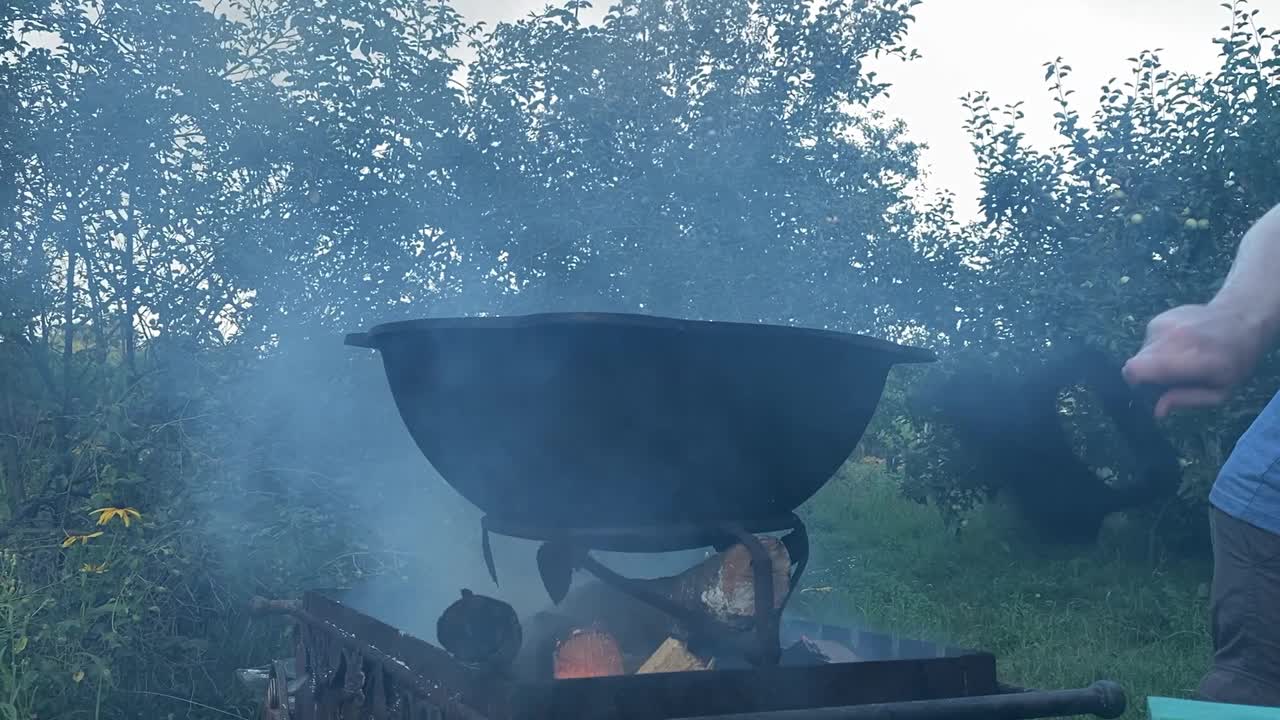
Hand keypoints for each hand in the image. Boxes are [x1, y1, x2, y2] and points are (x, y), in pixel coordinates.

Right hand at [1122, 301, 1268, 416]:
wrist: (1240, 319)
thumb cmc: (1234, 362)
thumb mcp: (1221, 391)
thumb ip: (1187, 399)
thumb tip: (1157, 410)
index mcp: (1192, 359)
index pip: (1138, 368)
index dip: (1135, 383)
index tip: (1149, 389)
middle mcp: (1173, 337)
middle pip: (1137, 363)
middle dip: (1148, 374)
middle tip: (1172, 377)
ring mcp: (1164, 324)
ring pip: (1141, 353)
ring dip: (1154, 360)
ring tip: (1180, 358)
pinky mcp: (1159, 318)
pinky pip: (1148, 341)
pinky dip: (1158, 347)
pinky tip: (1180, 344)